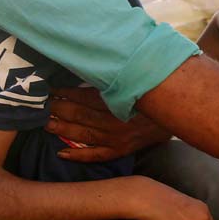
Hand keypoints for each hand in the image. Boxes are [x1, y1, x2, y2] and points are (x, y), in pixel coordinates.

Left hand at [46, 87, 170, 161]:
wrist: (179, 115)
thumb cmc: (156, 94)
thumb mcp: (139, 80)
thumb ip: (117, 75)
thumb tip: (95, 64)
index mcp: (119, 100)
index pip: (84, 95)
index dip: (65, 91)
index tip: (50, 87)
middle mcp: (115, 120)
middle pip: (79, 113)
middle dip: (57, 108)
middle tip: (39, 104)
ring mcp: (117, 138)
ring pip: (82, 133)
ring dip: (61, 128)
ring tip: (44, 124)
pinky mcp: (120, 150)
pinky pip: (96, 155)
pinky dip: (78, 155)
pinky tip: (61, 152)